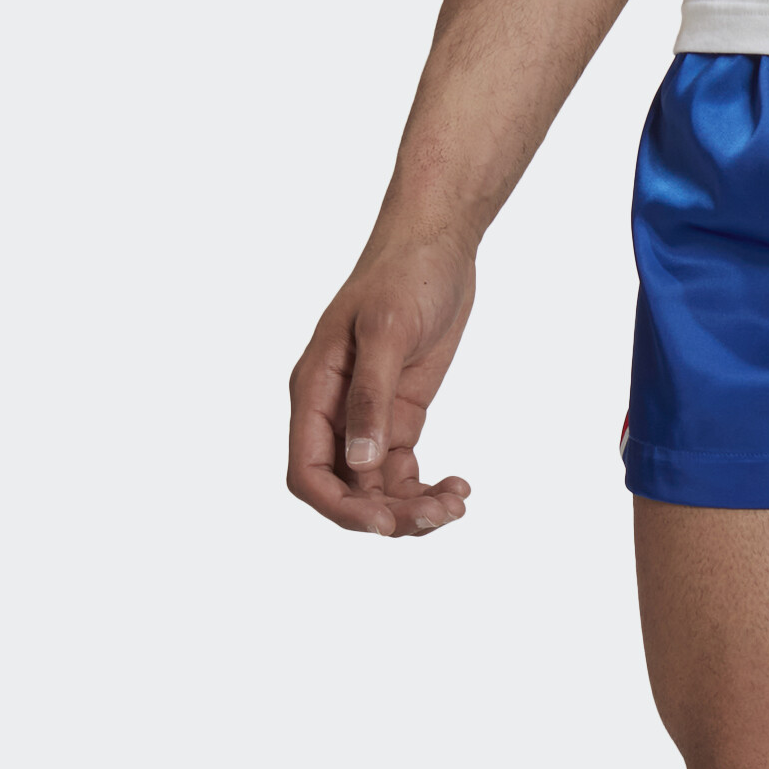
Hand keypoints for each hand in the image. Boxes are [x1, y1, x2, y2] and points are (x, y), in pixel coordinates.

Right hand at [287, 237, 477, 537]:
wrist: (437, 245)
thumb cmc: (406, 275)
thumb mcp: (388, 333)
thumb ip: (372, 398)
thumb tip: (361, 463)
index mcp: (314, 392)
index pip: (307, 474)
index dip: (341, 509)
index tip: (387, 524)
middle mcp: (334, 412)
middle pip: (347, 492)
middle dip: (390, 515)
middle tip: (442, 513)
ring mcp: (367, 417)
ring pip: (379, 490)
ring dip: (415, 509)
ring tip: (458, 502)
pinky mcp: (399, 416)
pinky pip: (403, 473)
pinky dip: (428, 489)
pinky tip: (460, 486)